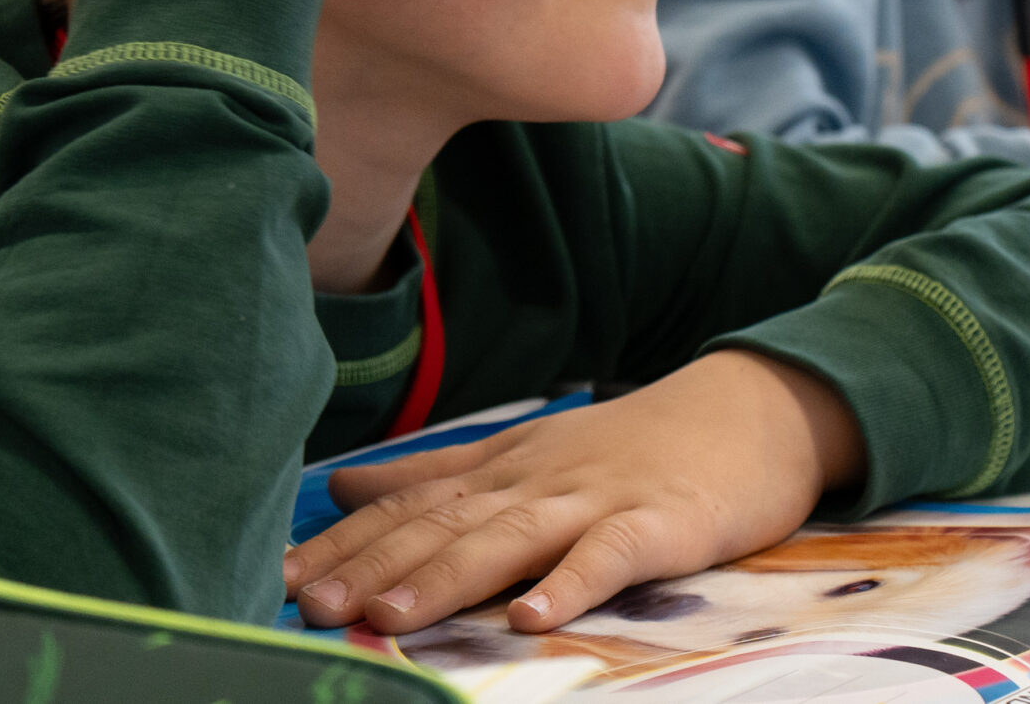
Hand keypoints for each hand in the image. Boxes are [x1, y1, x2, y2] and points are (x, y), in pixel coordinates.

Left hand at [285, 351, 866, 634]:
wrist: (750, 410)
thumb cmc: (633, 443)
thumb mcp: (528, 449)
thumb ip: (438, 470)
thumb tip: (346, 485)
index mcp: (502, 469)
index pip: (410, 506)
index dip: (344, 544)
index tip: (279, 578)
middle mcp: (537, 480)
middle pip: (445, 525)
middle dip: (373, 567)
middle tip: (309, 606)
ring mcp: (598, 499)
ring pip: (511, 537)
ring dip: (448, 577)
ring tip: (389, 618)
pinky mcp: (659, 522)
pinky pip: (611, 554)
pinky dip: (572, 583)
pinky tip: (535, 617)